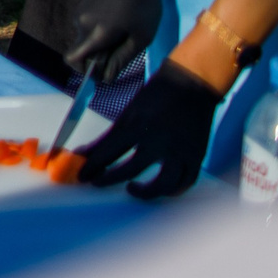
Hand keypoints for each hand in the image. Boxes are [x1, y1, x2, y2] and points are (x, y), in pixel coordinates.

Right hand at [66, 0, 167, 83]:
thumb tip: (107, 78)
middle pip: (82, 50)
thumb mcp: (141, 35)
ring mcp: (80, 12)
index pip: (72, 59)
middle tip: (123, 49)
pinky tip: (119, 17)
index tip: (103, 71)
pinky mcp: (83, 4)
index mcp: (95, 34)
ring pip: (86, 38)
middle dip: (98, 56)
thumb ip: (122, 58)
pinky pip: (88, 25)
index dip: (85, 71)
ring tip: (125, 28)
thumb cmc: (143, 2)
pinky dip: (100, 29)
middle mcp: (81, 24)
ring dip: (101, 41)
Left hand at [76, 60, 220, 198]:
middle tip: (98, 182)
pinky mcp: (196, 156)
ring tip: (132, 188)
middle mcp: (159, 140)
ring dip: (146, 193)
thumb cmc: (156, 96)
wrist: (192, 84)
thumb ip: (110, 136)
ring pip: (164, 184)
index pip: (108, 152)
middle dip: (108, 179)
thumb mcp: (129, 112)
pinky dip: (172, 190)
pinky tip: (159, 188)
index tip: (82, 176)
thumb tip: (84, 153)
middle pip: (130, 170)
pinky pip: (186, 182)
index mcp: (137, 125)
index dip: (91, 167)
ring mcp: (180, 150)